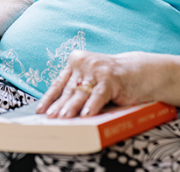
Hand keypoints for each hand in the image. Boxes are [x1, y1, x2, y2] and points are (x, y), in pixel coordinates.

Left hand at [36, 51, 168, 118]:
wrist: (139, 71)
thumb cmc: (110, 80)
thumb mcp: (90, 80)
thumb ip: (77, 90)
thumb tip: (57, 112)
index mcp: (75, 61)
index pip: (59, 82)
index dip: (49, 97)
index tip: (40, 110)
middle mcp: (84, 63)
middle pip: (69, 89)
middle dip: (59, 105)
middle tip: (50, 118)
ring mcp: (97, 70)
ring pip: (81, 92)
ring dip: (72, 107)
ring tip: (64, 118)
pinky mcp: (111, 78)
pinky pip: (99, 94)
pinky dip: (92, 106)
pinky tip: (86, 115)